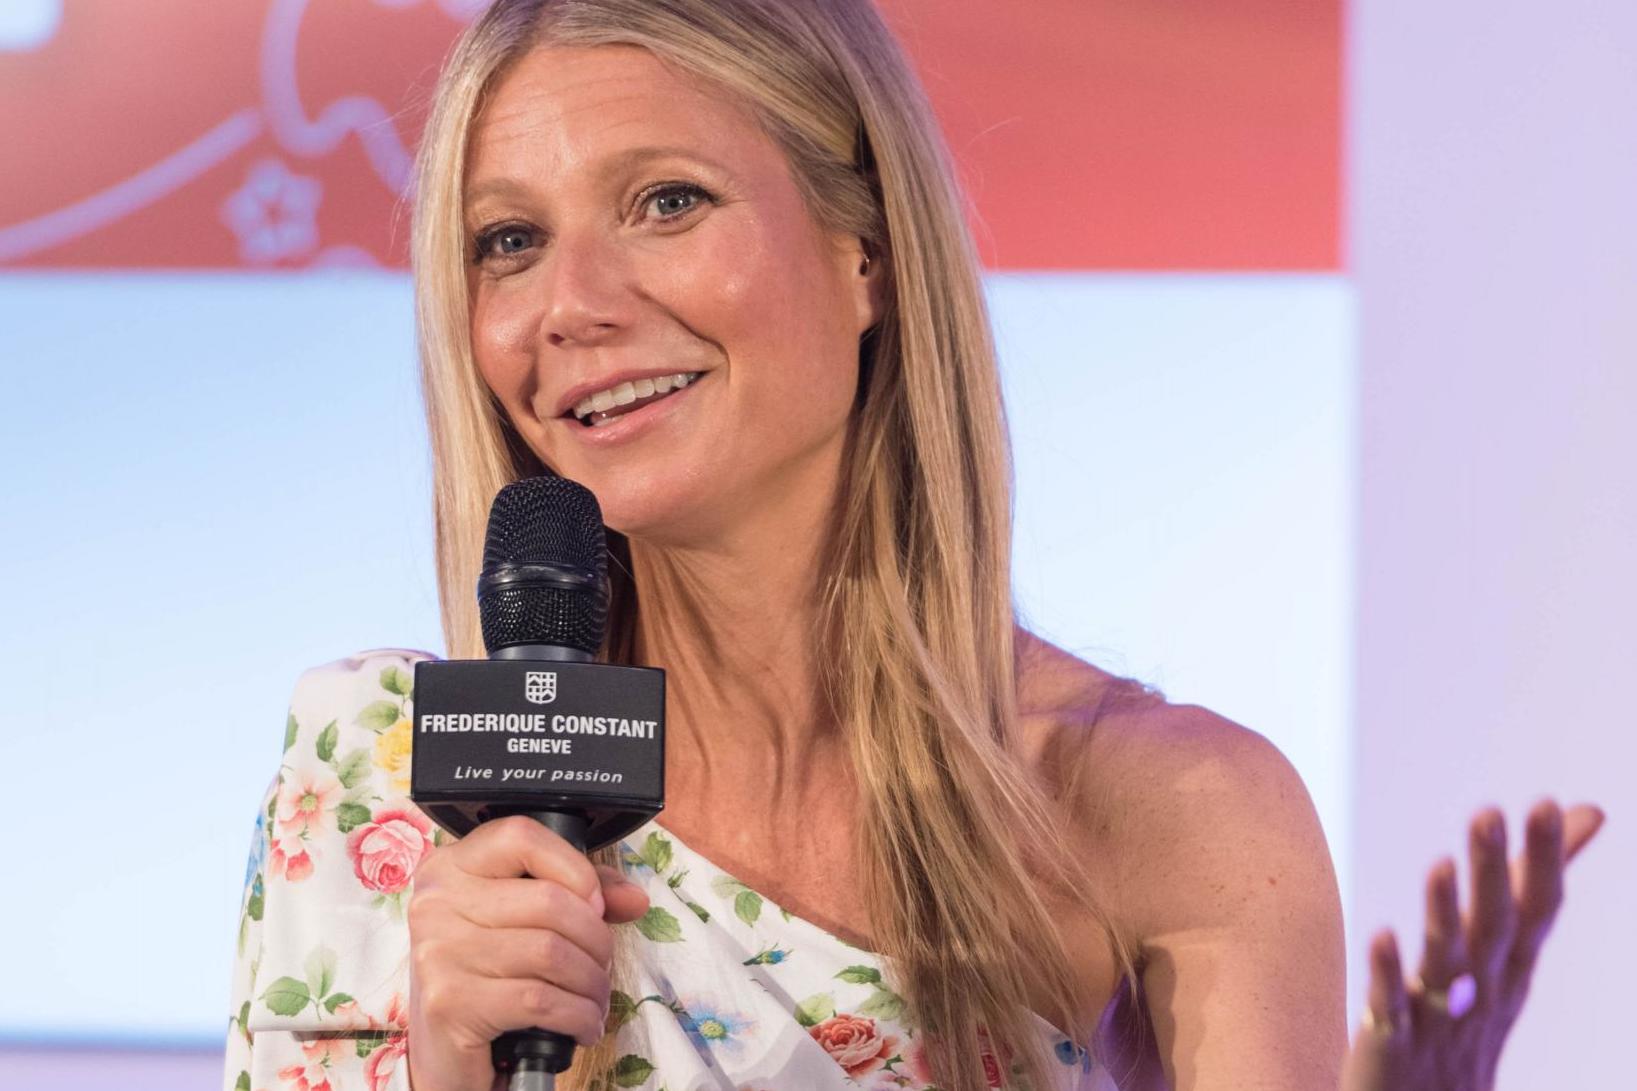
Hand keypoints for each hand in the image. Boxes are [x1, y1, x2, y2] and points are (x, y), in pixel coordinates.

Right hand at [404, 815, 650, 1090]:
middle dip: (595, 939)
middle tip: (601, 965)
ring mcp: (438, 952)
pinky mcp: (449, 1003)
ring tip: (594, 998)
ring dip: (591, 983)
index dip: (574, 868)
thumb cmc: (487, 980)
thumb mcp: (524, 926)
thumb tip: (633, 898)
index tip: (595, 904)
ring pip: (550, 952)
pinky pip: (539, 999)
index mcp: (452, 868)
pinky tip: (583, 1025)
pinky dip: (577, 1016)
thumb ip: (578, 897)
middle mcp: (436, 902)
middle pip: (547, 900)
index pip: (521, 836)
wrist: (446, 1056)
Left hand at [1341, 799, 1604, 1090]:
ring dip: (1443, 913)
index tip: (1551, 803)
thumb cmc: (1465, 1026)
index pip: (1537, 910)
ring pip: (1444, 962)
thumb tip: (1588, 811)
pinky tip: (1379, 932)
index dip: (1545, 860)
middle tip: (1490, 810)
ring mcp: (1438, 1021)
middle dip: (1494, 871)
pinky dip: (1387, 973)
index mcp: (1510, 971)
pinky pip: (1388, 1008)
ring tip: (1440, 863)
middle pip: (1493, 926)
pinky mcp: (1391, 1044)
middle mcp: (1482, 992)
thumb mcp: (1508, 956)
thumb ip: (1533, 883)